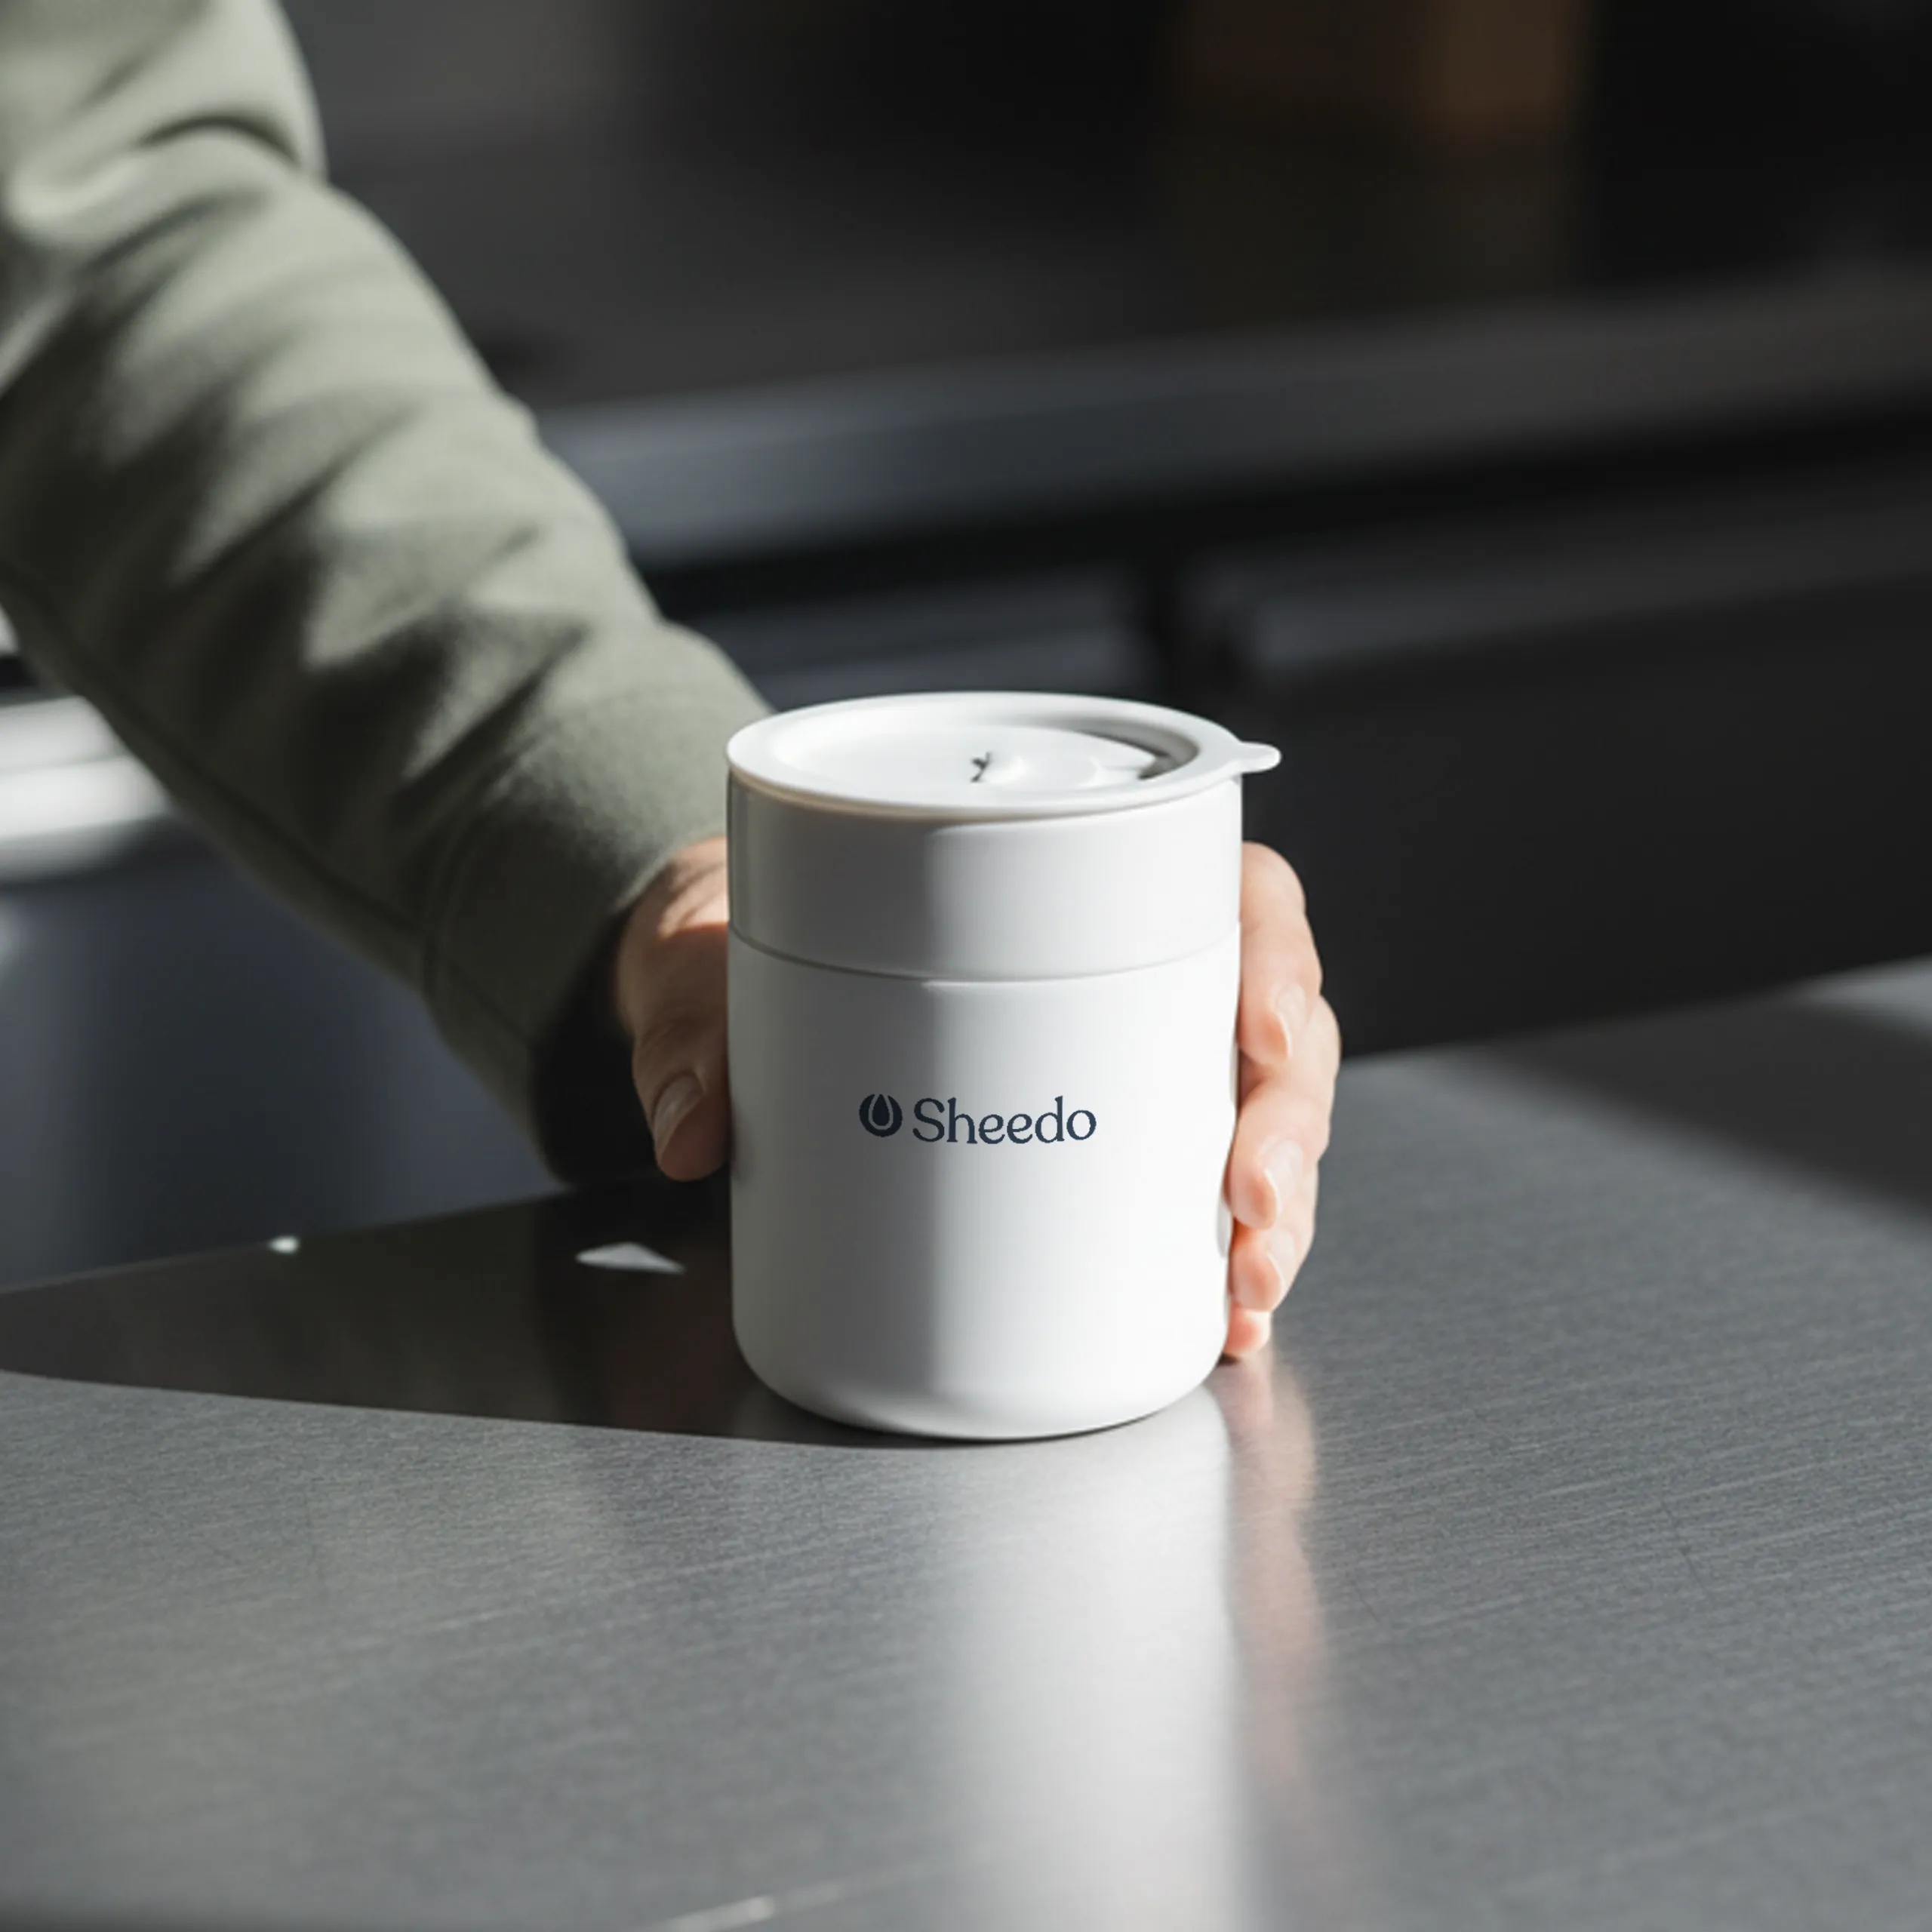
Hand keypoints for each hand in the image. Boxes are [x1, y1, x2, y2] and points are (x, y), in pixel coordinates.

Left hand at [616, 836, 1339, 1359]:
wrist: (734, 996)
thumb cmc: (761, 941)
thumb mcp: (720, 964)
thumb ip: (697, 1029)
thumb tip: (694, 1128)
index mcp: (1094, 881)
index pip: (1239, 898)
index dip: (1279, 961)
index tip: (1264, 1034)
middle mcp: (1142, 979)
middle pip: (1276, 1036)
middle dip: (1286, 1129)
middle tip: (1248, 1205)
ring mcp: (1136, 1071)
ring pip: (1258, 1126)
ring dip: (1276, 1213)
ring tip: (1246, 1289)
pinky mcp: (1107, 1152)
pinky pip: (1201, 1200)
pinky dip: (1224, 1261)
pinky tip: (1224, 1321)